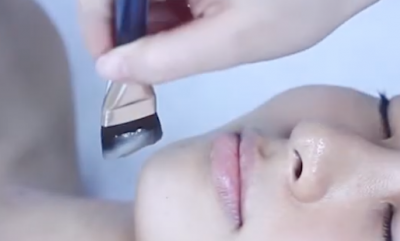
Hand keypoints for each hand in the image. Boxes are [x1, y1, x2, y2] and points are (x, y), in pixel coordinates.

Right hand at [79, 0, 379, 83]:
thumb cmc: (304, 0)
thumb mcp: (235, 40)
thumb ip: (167, 58)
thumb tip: (110, 70)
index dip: (95, 26)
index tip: (110, 67)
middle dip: (124, 30)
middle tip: (143, 74)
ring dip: (149, 24)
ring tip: (176, 55)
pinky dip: (172, 12)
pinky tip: (197, 32)